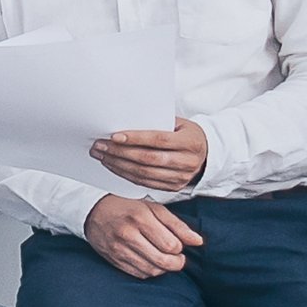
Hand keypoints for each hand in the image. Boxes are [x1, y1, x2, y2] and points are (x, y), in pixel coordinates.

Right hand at [85, 194, 204, 279]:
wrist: (92, 211)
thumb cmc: (128, 207)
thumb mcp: (154, 208)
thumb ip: (177, 225)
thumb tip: (198, 242)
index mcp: (140, 219)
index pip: (171, 245)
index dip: (180, 248)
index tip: (178, 244)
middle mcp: (128, 235)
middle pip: (163, 261)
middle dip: (177, 263)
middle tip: (178, 258)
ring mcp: (118, 249)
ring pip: (151, 271)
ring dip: (164, 268)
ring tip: (164, 258)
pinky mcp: (113, 260)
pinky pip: (138, 274)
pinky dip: (150, 271)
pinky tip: (151, 261)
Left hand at [92, 119, 209, 193]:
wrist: (206, 154)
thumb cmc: (186, 134)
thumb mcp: (179, 124)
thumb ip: (158, 122)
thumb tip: (126, 118)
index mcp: (191, 142)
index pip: (159, 140)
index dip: (136, 138)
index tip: (114, 136)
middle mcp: (188, 161)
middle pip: (148, 159)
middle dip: (120, 152)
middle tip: (99, 145)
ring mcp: (181, 177)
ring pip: (143, 173)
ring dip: (118, 164)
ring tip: (101, 155)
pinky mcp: (173, 187)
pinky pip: (143, 182)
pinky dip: (125, 174)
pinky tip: (112, 165)